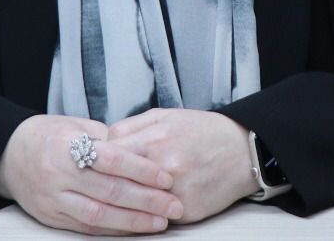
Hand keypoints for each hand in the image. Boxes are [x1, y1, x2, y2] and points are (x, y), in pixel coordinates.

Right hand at [0, 114, 183, 234]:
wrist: (8, 155)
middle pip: (109, 191)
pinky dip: (113, 230)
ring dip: (133, 221)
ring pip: (99, 214)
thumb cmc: (51, 135)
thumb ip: (109, 139)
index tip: (167, 178)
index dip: (142, 170)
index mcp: (67, 145)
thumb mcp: (78, 126)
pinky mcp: (51, 217)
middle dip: (146, 200)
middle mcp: (59, 174)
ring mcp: (53, 199)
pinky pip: (86, 227)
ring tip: (161, 222)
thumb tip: (145, 152)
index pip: (112, 159)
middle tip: (175, 205)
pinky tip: (135, 230)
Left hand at [106, 109, 256, 223]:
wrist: (242, 151)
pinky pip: (154, 217)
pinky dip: (143, 215)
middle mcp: (164, 165)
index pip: (109, 153)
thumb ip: (132, 125)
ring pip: (132, 204)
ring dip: (119, 204)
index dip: (95, 158)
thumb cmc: (203, 131)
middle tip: (92, 185)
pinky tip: (137, 212)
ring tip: (109, 201)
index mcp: (156, 138)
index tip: (91, 163)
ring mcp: (175, 191)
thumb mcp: (166, 116)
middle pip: (117, 181)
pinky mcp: (186, 211)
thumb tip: (104, 139)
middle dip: (101, 184)